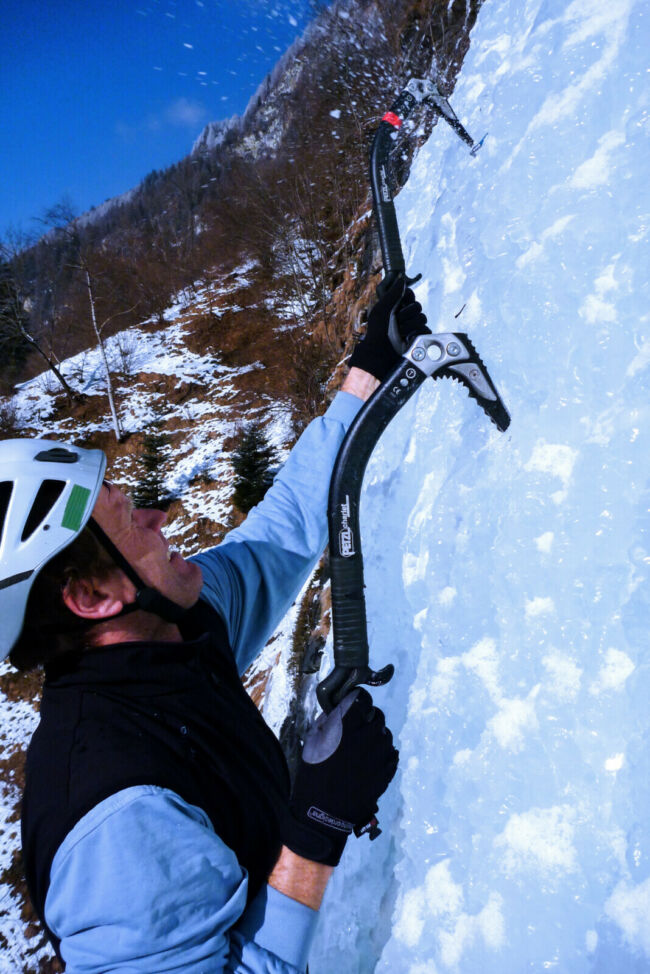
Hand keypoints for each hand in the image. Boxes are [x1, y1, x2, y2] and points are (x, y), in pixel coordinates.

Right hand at [282, 689, 398, 865]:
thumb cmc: (313, 773)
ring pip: (384, 733)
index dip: (355, 701)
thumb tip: (340, 706)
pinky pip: (391, 752)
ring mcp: (382, 752)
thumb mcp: (312, 739)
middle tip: (353, 731)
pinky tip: (369, 763)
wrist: (324, 812)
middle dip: (366, 719)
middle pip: (376, 714)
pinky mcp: (389, 769)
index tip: (350, 708)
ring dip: (374, 737)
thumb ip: (329, 718)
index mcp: (348, 723)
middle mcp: (369, 733)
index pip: (362, 698)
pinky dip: (382, 754)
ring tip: (360, 750)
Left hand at [348, 274, 429, 380]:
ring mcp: (412, 328)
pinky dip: (417, 334)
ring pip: (422, 318)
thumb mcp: (381, 311)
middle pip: (417, 306)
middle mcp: (404, 316)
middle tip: (396, 323)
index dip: (406, 298)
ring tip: (400, 334)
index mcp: (395, 308)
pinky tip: (408, 339)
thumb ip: (392, 294)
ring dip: (410, 326)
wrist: (381, 357)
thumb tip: (402, 279)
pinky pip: (426, 330)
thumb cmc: (377, 334)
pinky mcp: (419, 339)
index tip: (399, 304)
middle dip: (406, 314)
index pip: (409, 294)